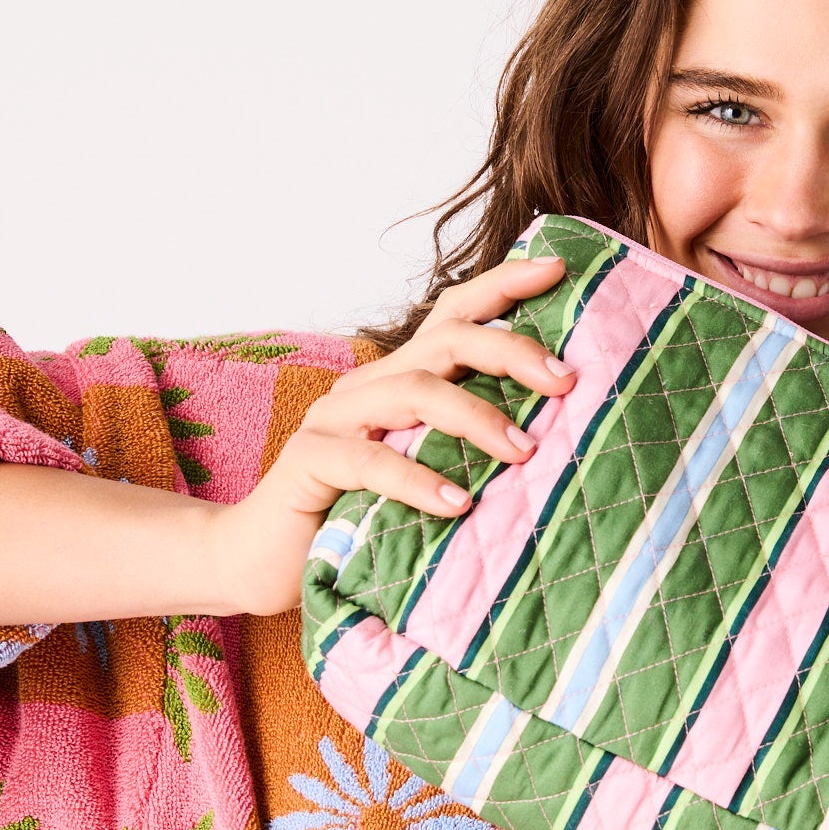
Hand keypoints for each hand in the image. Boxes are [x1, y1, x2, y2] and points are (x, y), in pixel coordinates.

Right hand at [208, 254, 574, 616]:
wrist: (263, 558)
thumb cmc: (357, 516)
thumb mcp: (424, 474)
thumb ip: (466, 450)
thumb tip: (550, 444)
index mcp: (398, 379)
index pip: (454, 315)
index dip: (502, 286)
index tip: (557, 271)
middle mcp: (367, 386)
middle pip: (446, 341)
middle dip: (510, 351)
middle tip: (565, 380)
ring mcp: (334, 419)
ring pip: (415, 392)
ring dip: (477, 418)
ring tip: (525, 452)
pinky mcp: (310, 461)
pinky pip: (372, 461)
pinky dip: (419, 480)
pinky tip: (456, 504)